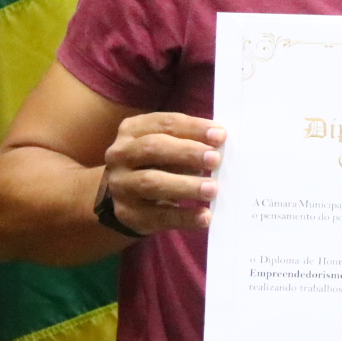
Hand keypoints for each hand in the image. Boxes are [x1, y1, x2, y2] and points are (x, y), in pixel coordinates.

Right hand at [101, 112, 224, 234]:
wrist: (124, 197)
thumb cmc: (155, 164)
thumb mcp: (166, 147)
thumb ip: (188, 142)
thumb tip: (219, 146)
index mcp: (132, 130)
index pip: (164, 123)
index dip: (193, 128)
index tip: (220, 135)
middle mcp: (120, 155)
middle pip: (153, 148)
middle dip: (186, 152)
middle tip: (215, 159)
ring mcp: (121, 185)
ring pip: (151, 182)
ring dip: (185, 185)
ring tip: (212, 189)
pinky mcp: (127, 213)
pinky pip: (158, 215)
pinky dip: (184, 217)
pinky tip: (204, 216)